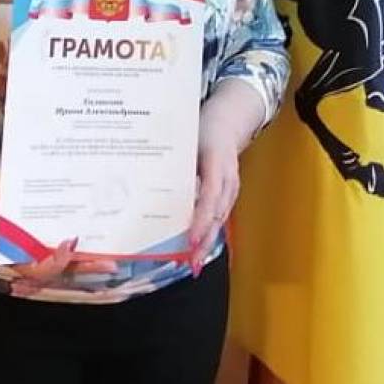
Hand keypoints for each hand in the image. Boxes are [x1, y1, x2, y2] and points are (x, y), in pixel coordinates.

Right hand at [0, 226, 116, 293]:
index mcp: (9, 252)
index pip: (35, 268)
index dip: (54, 262)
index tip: (69, 243)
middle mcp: (26, 253)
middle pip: (58, 268)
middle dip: (84, 266)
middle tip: (111, 263)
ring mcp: (35, 244)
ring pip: (64, 258)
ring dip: (87, 257)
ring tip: (114, 253)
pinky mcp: (41, 233)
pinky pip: (63, 241)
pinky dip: (80, 240)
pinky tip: (99, 231)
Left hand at [187, 127, 240, 275]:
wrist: (229, 120)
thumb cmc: (203, 129)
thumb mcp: (188, 139)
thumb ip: (176, 160)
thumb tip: (152, 184)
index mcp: (217, 163)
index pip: (210, 196)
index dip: (201, 220)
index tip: (191, 240)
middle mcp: (228, 179)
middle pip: (217, 215)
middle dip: (205, 241)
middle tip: (191, 262)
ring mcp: (232, 187)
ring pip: (220, 219)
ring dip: (208, 241)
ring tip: (192, 262)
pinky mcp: (230, 193)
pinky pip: (220, 215)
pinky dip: (210, 232)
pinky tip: (198, 246)